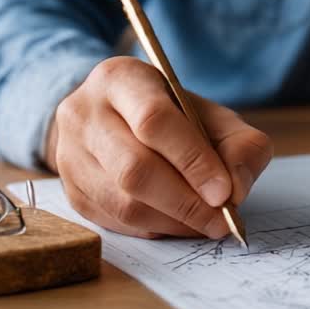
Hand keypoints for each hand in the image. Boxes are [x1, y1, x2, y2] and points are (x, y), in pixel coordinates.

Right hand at [45, 56, 272, 238]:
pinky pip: (116, 222)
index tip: (225, 191)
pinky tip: (179, 223)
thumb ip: (239, 144)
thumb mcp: (210, 114)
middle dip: (186, 202)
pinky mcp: (71, 192)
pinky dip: (156, 230)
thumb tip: (236, 189)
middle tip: (221, 218)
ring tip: (207, 223)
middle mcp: (83, 114)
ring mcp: (69, 155)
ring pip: (123, 203)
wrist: (113, 118)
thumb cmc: (170, 116)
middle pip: (134, 169)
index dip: (192, 160)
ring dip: (174, 221)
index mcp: (120, 79)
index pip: (154, 121)